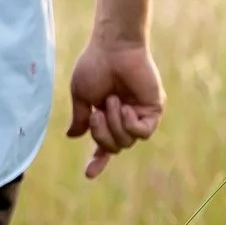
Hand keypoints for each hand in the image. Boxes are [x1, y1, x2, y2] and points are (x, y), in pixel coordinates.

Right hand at [67, 36, 163, 179]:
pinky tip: (125, 107)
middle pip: (114, 147)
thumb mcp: (81, 96)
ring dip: (114, 125)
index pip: (103, 145)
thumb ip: (81, 118)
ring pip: (127, 142)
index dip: (97, 161)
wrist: (113, 49)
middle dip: (101, 135)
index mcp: (105, 116)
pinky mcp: (153, 110)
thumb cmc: (94, 67)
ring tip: (112, 101)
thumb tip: (72, 136)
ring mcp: (139, 115)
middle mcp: (123, 118)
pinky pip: (142, 132)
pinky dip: (130, 124)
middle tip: (96, 114)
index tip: (88, 175)